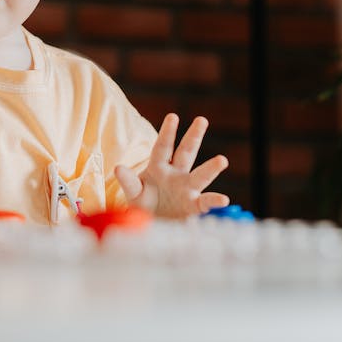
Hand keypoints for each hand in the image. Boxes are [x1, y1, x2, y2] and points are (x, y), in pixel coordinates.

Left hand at [114, 114, 228, 218]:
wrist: (150, 225)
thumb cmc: (142, 204)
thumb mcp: (133, 192)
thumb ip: (128, 181)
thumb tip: (118, 168)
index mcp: (159, 167)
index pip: (163, 147)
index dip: (168, 133)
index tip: (173, 116)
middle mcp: (176, 174)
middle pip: (186, 153)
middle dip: (193, 137)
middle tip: (201, 120)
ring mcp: (186, 189)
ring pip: (200, 176)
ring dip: (211, 168)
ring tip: (222, 160)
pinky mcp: (193, 206)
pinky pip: (205, 202)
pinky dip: (214, 201)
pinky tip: (223, 200)